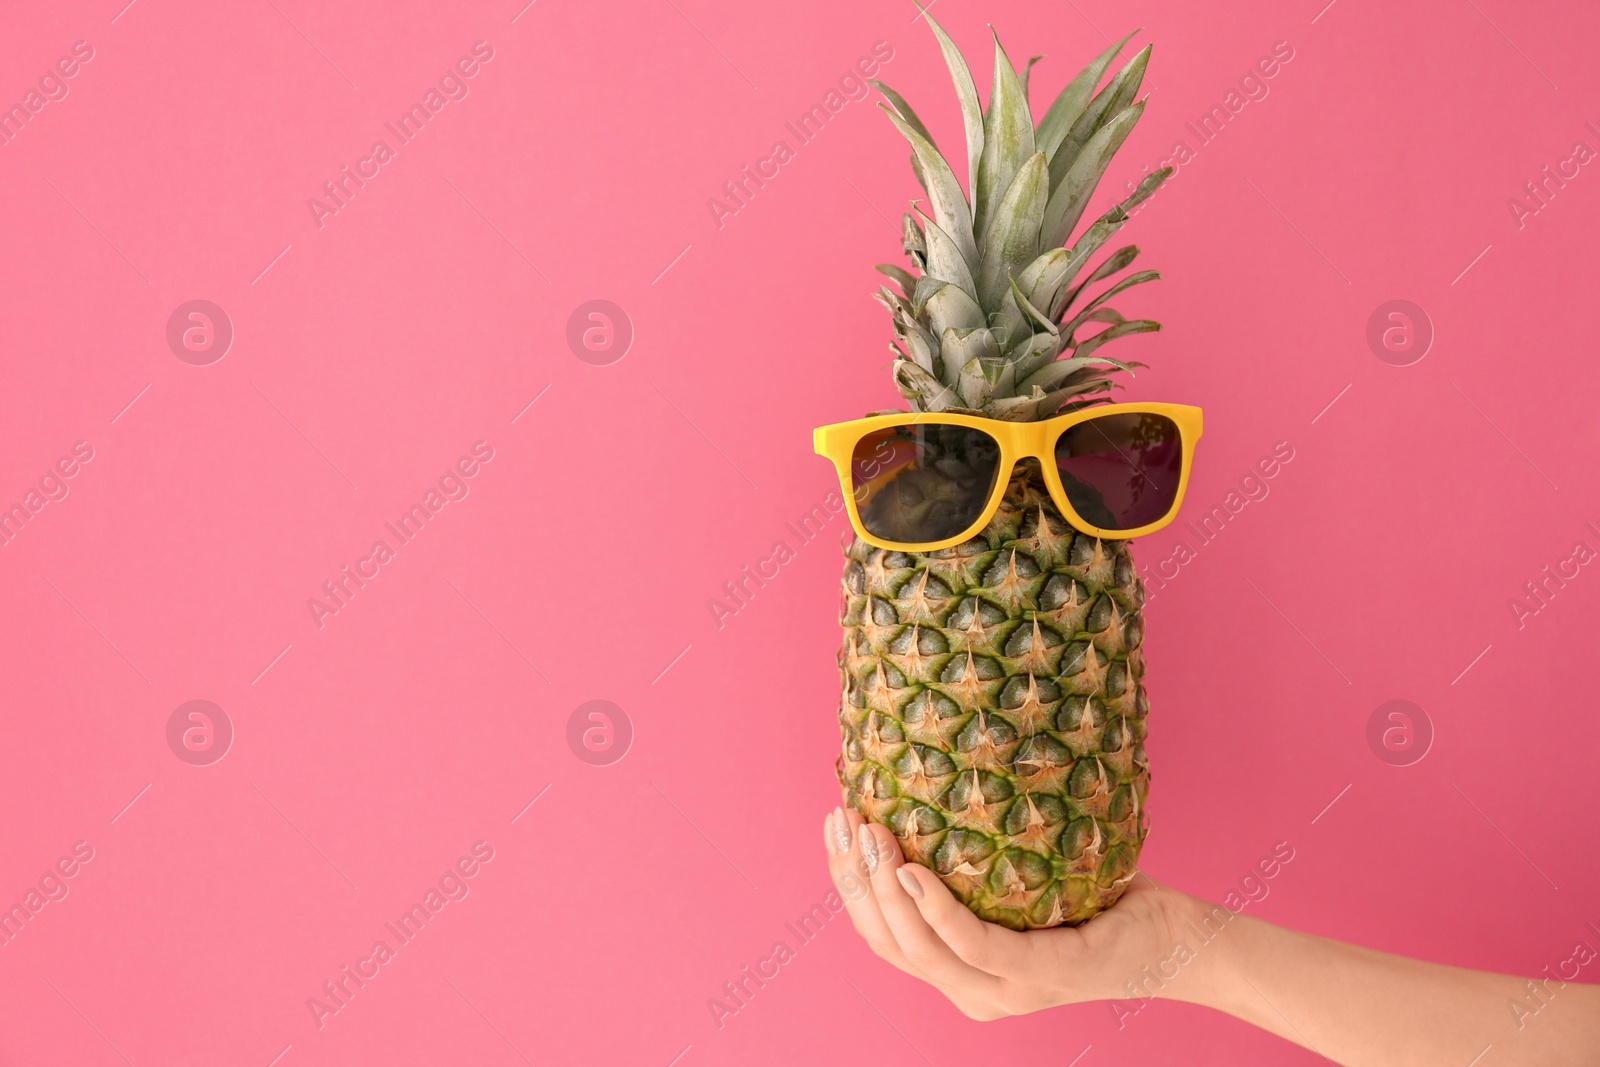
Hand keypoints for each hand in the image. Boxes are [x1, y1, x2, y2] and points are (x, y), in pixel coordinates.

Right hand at [823, 806, 1197, 1019]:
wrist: (1175, 937)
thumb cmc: (1096, 896)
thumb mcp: (1020, 875)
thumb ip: (974, 855)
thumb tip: (925, 775)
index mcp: (962, 973)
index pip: (882, 935)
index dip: (846, 883)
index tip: (833, 824)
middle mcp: (975, 993)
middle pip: (888, 940)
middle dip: (853, 879)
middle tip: (843, 817)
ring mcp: (1007, 992)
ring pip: (919, 947)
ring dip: (883, 888)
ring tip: (870, 832)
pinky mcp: (1042, 976)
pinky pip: (974, 945)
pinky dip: (936, 910)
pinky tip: (914, 870)